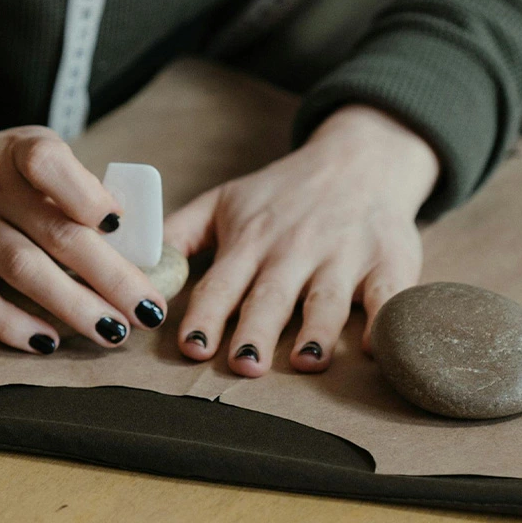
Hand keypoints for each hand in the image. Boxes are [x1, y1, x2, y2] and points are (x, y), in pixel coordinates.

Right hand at [0, 109, 168, 352]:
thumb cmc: (0, 169)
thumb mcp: (34, 153)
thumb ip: (75, 187)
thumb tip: (129, 238)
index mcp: (18, 152)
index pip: (48, 163)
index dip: (86, 195)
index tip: (120, 226)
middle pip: (54, 233)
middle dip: (109, 276)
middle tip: (148, 310)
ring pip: (22, 270)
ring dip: (72, 307)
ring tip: (113, 333)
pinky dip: (12, 325)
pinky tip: (48, 343)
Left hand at [164, 104, 439, 375]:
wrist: (361, 158)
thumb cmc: (284, 192)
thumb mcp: (224, 201)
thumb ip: (178, 234)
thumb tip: (133, 264)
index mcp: (251, 239)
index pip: (222, 283)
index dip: (206, 315)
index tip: (193, 347)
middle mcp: (295, 249)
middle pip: (271, 296)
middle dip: (256, 329)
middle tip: (244, 364)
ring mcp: (344, 256)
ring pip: (327, 299)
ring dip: (316, 330)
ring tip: (305, 361)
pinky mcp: (388, 262)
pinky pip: (388, 295)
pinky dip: (384, 320)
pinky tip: (375, 347)